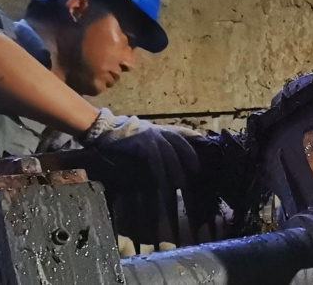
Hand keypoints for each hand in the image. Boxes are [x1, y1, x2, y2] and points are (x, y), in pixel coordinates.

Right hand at [81, 109, 201, 189]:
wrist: (107, 130)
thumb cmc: (127, 137)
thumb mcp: (146, 137)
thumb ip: (159, 144)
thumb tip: (171, 158)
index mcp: (161, 129)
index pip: (183, 132)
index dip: (195, 138)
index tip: (205, 146)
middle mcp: (158, 131)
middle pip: (180, 142)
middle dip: (190, 156)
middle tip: (197, 171)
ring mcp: (150, 135)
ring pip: (169, 152)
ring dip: (176, 168)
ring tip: (182, 183)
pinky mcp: (141, 143)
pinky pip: (154, 158)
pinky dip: (160, 171)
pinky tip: (163, 182)